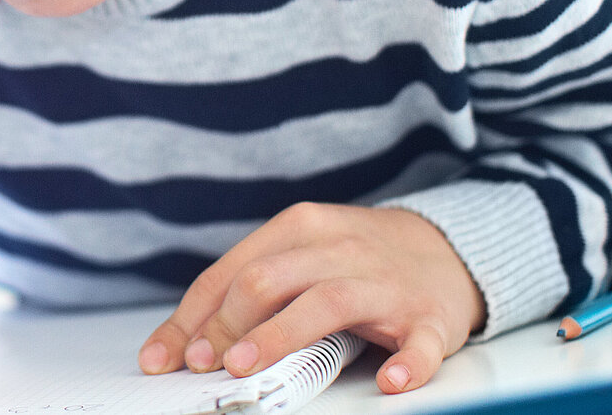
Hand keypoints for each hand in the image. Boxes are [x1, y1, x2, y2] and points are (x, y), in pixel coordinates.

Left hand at [137, 203, 483, 394]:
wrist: (446, 247)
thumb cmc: (354, 259)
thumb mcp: (298, 255)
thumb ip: (246, 289)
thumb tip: (184, 342)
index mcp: (299, 228)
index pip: (230, 272)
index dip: (193, 318)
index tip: (166, 357)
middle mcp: (338, 248)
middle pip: (268, 280)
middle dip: (227, 324)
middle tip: (203, 364)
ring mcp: (385, 282)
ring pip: (326, 302)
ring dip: (280, 336)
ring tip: (244, 366)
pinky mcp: (429, 317)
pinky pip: (419, 342)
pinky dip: (407, 362)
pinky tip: (390, 382)